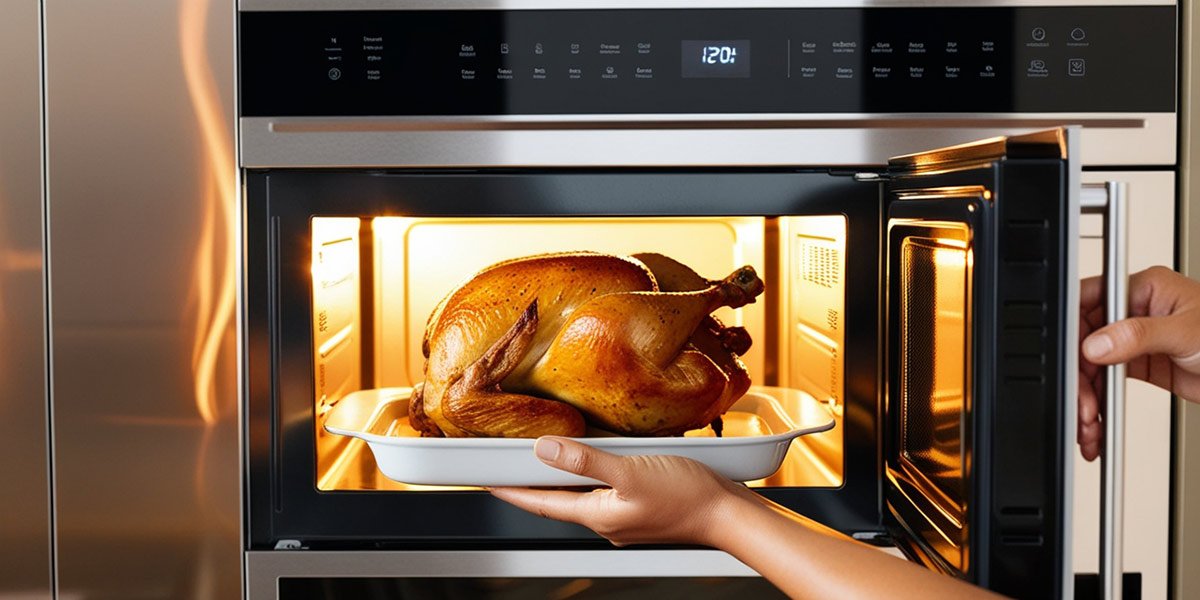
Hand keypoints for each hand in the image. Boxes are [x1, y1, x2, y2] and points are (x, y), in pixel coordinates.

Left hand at [489, 436, 757, 546]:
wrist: (729, 513)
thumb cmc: (688, 497)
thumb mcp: (631, 470)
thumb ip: (586, 460)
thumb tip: (545, 450)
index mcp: (598, 515)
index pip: (541, 504)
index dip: (512, 490)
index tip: (487, 480)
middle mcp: (607, 519)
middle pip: (559, 500)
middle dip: (535, 483)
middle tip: (512, 462)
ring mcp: (626, 515)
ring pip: (585, 493)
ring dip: (565, 476)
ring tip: (549, 454)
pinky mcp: (644, 504)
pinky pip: (609, 487)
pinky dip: (595, 471)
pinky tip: (602, 454)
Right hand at [1079, 266, 1199, 460]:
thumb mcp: (1185, 332)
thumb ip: (1138, 335)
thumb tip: (1096, 343)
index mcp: (1143, 288)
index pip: (1089, 299)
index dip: (1072, 328)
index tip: (1068, 357)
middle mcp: (1133, 312)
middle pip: (1084, 340)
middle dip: (1080, 377)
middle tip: (1084, 404)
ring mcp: (1133, 339)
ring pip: (1091, 366)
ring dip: (1087, 398)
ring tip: (1090, 423)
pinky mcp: (1136, 364)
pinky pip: (1105, 383)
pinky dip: (1098, 405)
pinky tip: (1097, 423)